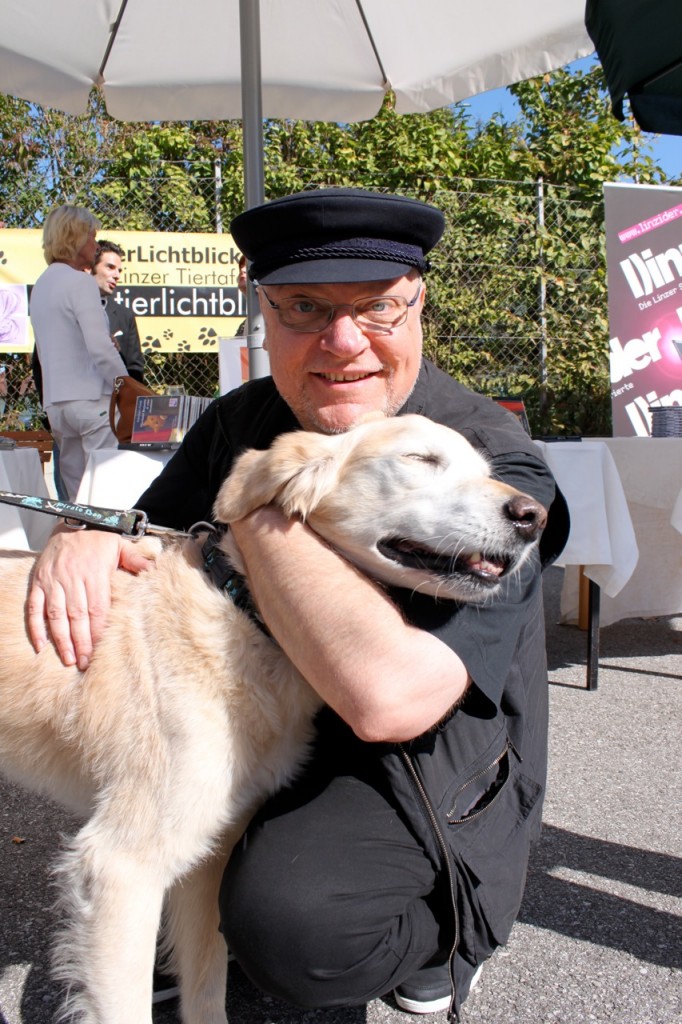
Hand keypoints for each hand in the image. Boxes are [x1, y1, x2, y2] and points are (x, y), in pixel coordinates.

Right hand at [27, 525, 154, 669]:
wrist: (71, 522)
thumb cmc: (98, 538)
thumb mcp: (120, 543)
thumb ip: (135, 558)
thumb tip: (153, 569)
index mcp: (94, 571)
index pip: (97, 607)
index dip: (98, 629)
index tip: (101, 648)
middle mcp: (71, 577)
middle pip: (77, 615)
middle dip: (81, 641)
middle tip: (86, 662)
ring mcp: (53, 581)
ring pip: (56, 614)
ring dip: (62, 639)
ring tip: (69, 659)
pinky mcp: (38, 582)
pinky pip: (34, 607)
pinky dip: (36, 627)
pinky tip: (41, 646)